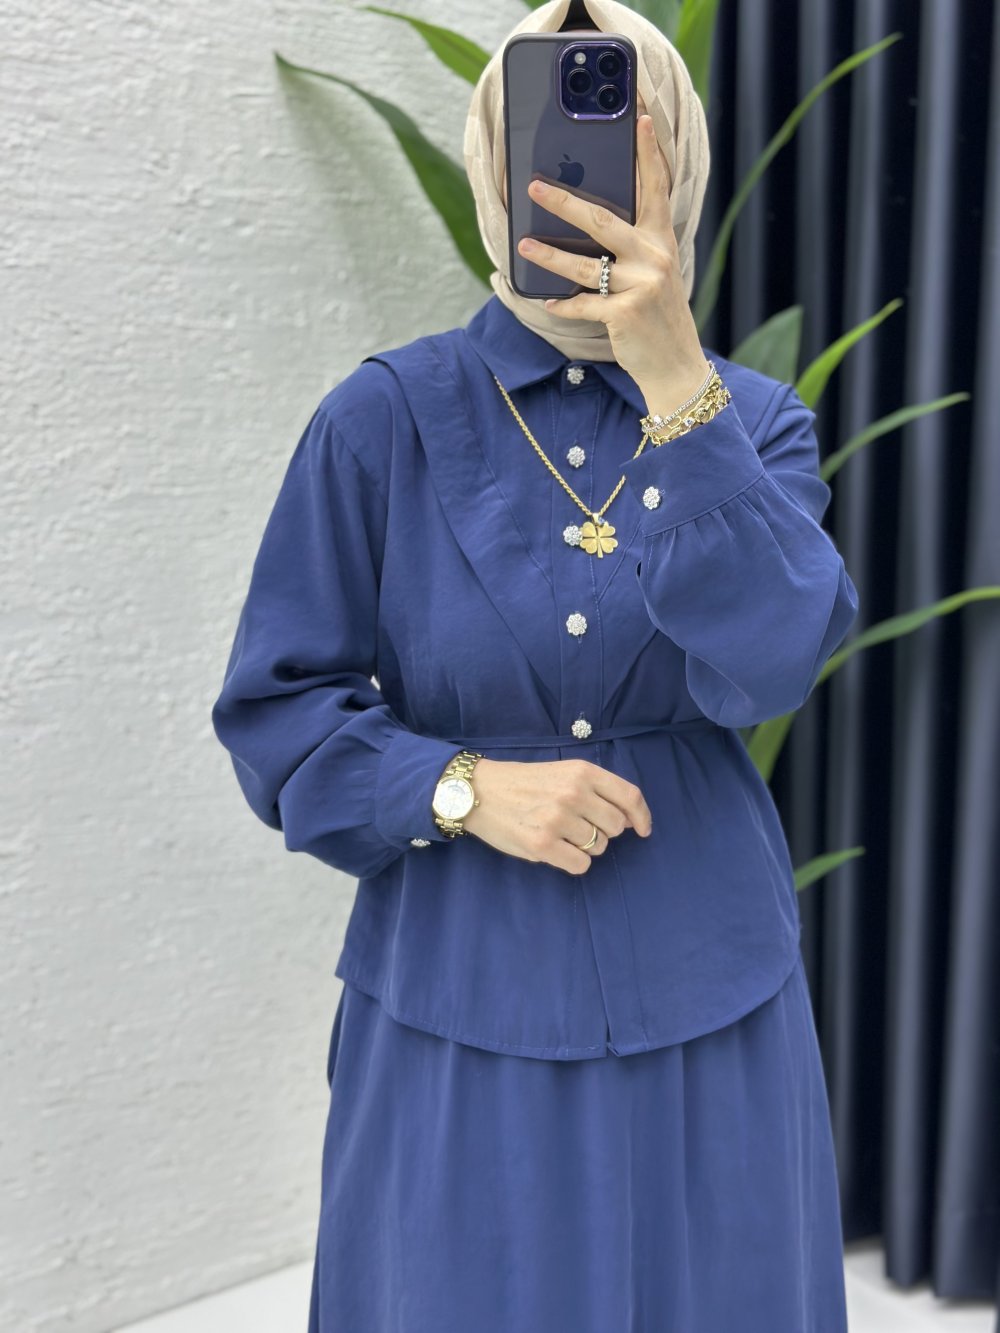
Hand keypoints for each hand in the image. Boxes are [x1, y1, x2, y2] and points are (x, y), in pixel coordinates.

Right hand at [462, 757, 652, 875]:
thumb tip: (629, 819)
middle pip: (616, 827)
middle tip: (580, 827)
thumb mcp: (563, 772)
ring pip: (599, 847)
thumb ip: (595, 789)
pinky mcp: (542, 844)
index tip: (643, 830)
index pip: (629, 797)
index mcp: (582, 772)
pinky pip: (580, 864)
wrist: (479, 791)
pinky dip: (573, 861)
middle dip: (605, 832)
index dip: (642, 817)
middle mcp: (574, 794)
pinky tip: (556, 850)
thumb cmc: (524, 783)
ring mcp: (558, 820)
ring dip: (585, 846)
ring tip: (560, 834)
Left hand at [516, 114, 709, 413]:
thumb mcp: (656, 276)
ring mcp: (641, 286)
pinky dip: (563, 306)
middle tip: (535, 187)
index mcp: (662, 242)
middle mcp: (654, 258)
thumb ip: (633, 249)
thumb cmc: (658, 318)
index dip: (647, 153)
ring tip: (522, 246)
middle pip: (602, 220)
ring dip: (548, 256)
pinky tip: (547, 301)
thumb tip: (589, 226)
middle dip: (564, 202)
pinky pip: (582, 305)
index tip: (639, 118)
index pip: (655, 189)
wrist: (676, 365)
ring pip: (584, 265)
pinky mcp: (625, 314)